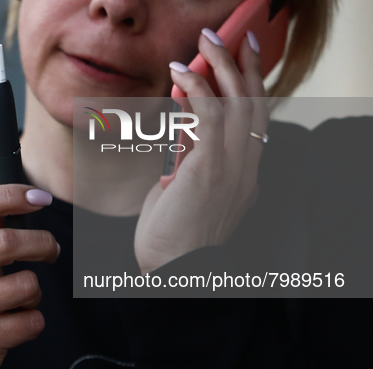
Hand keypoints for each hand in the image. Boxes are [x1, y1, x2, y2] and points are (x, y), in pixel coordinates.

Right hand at [0, 185, 58, 368]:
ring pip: (27, 284)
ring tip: (18, 298)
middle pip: (8, 242)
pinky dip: (33, 319)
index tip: (41, 198)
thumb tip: (19, 197)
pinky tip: (14, 322)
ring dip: (33, 291)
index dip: (11, 195)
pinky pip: (32, 320)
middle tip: (52, 250)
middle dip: (43, 243)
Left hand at [134, 29, 268, 273]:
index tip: (245, 59)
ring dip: (220, 66)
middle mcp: (245, 171)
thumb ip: (189, 158)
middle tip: (229, 36)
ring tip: (205, 42)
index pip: (256, 122)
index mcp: (243, 177)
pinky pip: (209, 117)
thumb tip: (179, 127)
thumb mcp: (185, 191)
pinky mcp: (209, 170)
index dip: (253, 86)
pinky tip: (183, 72)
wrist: (172, 273)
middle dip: (244, 66)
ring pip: (237, 104)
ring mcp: (231, 170)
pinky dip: (197, 89)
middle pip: (254, 105)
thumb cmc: (171, 236)